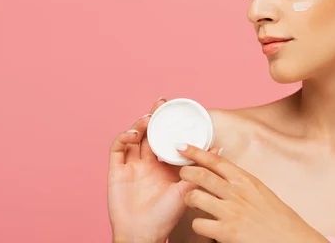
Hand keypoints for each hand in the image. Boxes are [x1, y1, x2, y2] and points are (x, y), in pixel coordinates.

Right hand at [107, 98, 221, 242]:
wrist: (143, 235)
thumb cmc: (165, 217)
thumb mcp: (187, 191)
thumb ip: (200, 170)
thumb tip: (218, 148)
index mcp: (164, 166)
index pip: (167, 139)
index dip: (170, 124)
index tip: (175, 109)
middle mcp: (148, 163)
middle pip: (150, 133)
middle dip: (155, 117)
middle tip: (161, 103)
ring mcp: (131, 165)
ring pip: (134, 137)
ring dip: (140, 124)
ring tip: (149, 119)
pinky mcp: (116, 170)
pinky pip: (117, 148)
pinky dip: (123, 137)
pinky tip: (133, 135)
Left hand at [176, 144, 328, 242]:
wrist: (292, 239)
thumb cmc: (279, 219)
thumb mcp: (261, 192)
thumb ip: (243, 183)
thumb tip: (226, 175)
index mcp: (246, 181)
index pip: (216, 161)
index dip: (196, 152)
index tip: (183, 146)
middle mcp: (237, 193)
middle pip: (201, 175)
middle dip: (186, 171)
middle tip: (181, 172)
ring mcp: (230, 211)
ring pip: (194, 196)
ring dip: (189, 198)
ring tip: (191, 200)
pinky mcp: (226, 232)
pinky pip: (199, 223)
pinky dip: (197, 224)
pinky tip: (203, 225)